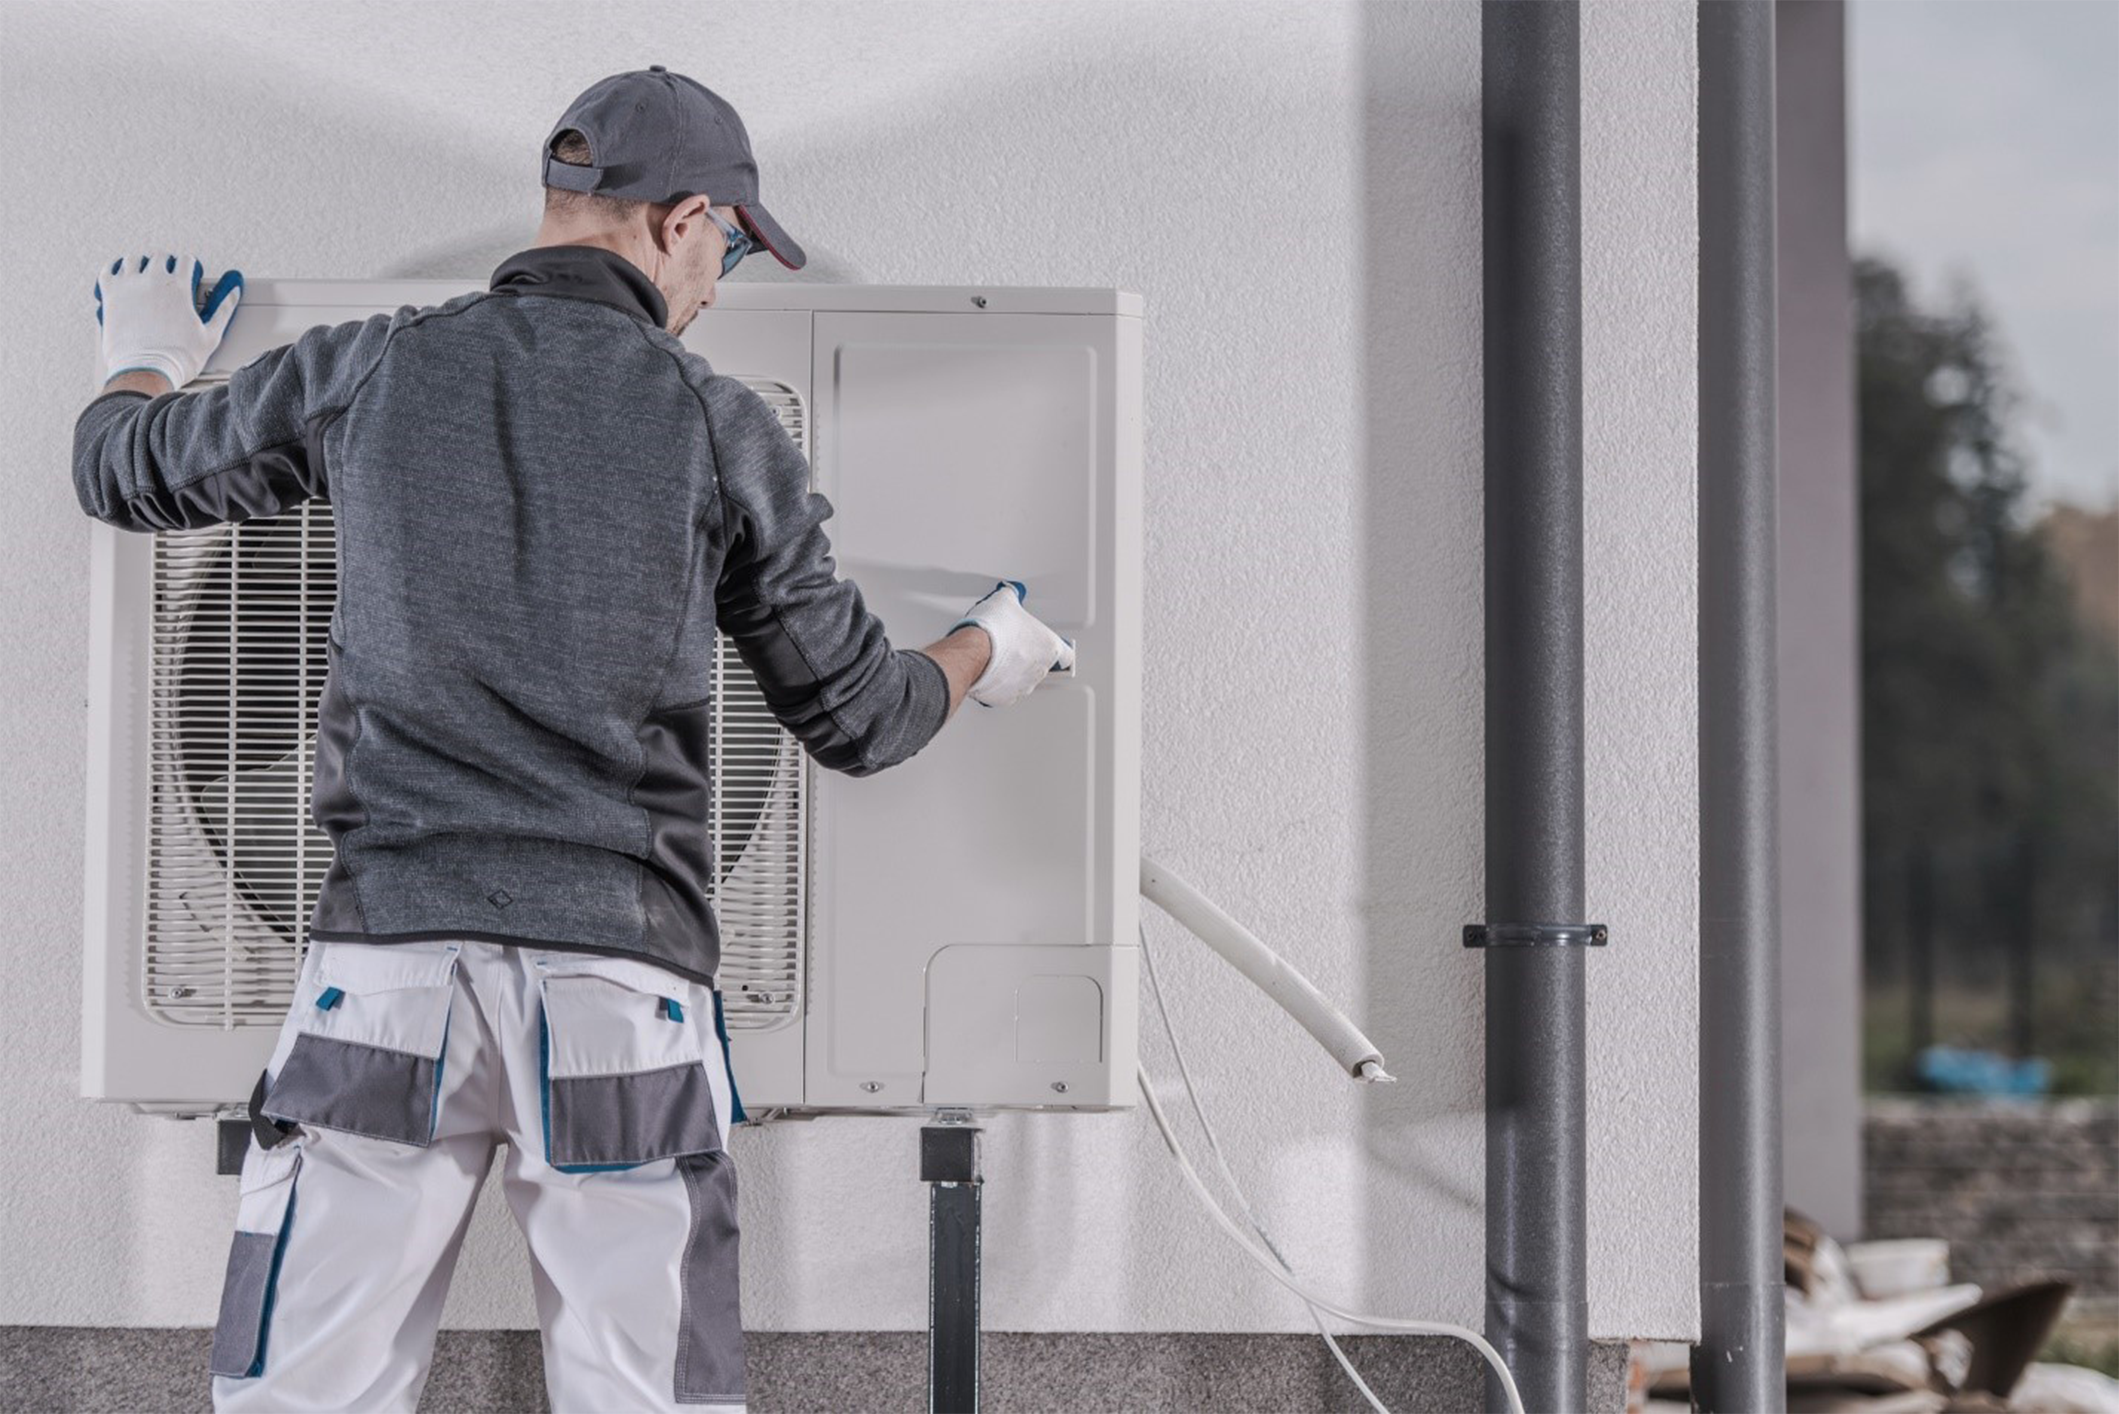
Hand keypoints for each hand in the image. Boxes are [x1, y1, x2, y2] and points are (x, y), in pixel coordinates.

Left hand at [95, 253, 242, 389]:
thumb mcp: (211, 334)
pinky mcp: (109, 294)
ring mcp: (128, 285)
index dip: (190, 267)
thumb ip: (224, 308)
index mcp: (178, 287)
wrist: (145, 371)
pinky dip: (115, 269)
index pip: (186, 260)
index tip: (189, 274)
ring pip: (133, 259)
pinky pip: (108, 269)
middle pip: (160, 256)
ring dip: (141, 264)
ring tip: (145, 276)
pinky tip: (121, 276)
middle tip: (168, 276)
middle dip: (167, 264)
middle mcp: (152, 280)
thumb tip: (234, 289)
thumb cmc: (178, 357)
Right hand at [950, 580, 1074, 707]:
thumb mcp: (1004, 601)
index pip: (1067, 654)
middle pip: (1043, 665)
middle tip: (1015, 645)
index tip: (1051, 644)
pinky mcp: (1004, 698)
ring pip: (1025, 680)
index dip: (1059, 648)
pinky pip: (1006, 691)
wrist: (971, 653)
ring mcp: (1023, 686)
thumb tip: (1009, 593)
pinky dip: (999, 684)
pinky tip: (990, 671)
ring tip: (1000, 657)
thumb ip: (1012, 597)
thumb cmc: (992, 630)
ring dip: (1015, 671)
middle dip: (1030, 656)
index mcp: (1048, 647)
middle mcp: (1039, 670)